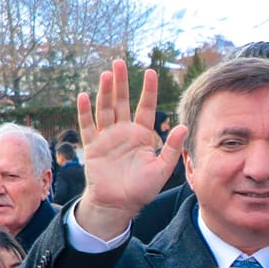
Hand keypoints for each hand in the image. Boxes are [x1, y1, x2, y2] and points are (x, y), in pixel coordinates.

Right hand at [73, 61, 187, 239]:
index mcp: (141, 135)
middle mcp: (124, 132)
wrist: (118, 205)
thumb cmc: (141, 190)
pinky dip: (85, 112)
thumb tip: (184, 127)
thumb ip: (171, 149)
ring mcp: (107, 138)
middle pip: (122, 102)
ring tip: (106, 74)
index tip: (150, 72)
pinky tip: (84, 96)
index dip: (148, 90)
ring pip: (105, 109)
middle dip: (121, 83)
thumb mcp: (161, 170)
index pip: (145, 107)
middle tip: (119, 62)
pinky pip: (88, 127)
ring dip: (105, 92)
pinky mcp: (93, 147)